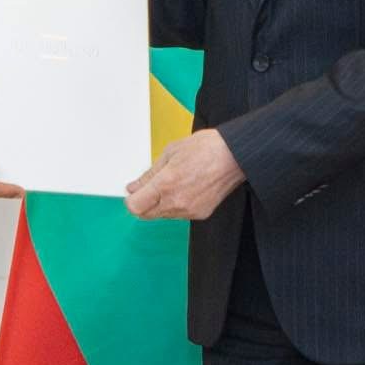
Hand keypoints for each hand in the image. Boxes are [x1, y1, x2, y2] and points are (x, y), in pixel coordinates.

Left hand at [126, 128, 244, 220]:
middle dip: (143, 203)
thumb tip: (133, 187)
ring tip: (172, 184)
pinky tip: (184, 189)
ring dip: (159, 204)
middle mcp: (176, 201)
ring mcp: (189, 210)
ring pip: (162, 215)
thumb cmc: (205, 149)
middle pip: (146, 214)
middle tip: (149, 187)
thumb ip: (148, 175)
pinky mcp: (200, 214)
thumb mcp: (169, 153)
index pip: (135, 206)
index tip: (134, 191)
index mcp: (165, 184)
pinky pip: (179, 215)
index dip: (131, 199)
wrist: (233, 156)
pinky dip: (175, 205)